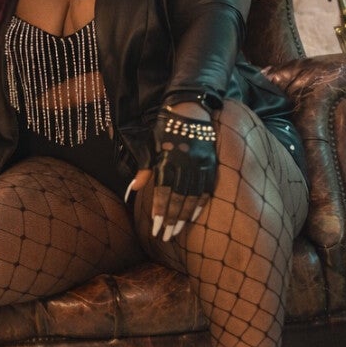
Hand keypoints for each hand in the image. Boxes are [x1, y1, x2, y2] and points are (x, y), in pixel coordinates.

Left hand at [130, 101, 214, 241]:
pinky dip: (199, 204)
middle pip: (178, 197)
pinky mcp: (211, 163)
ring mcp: (200, 163)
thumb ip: (145, 169)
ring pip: (192, 195)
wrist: (190, 109)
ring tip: (176, 232)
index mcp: (168, 159)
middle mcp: (185, 163)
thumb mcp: (151, 146)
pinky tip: (192, 217)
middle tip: (165, 236)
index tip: (155, 226)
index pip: (164, 190)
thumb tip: (134, 188)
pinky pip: (207, 188)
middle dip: (171, 219)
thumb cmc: (165, 130)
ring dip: (184, 216)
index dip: (160, 209)